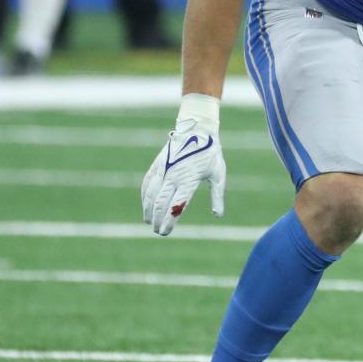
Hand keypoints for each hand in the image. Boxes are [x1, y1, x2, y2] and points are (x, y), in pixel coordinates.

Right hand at [141, 116, 225, 235]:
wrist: (197, 129)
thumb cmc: (210, 153)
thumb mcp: (218, 174)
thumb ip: (217, 195)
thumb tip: (218, 215)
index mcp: (188, 180)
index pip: (176, 206)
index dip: (169, 221)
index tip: (166, 231)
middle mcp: (173, 176)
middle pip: (160, 203)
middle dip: (157, 219)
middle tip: (159, 231)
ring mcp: (163, 170)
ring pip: (151, 194)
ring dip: (148, 210)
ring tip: (149, 221)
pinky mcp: (157, 164)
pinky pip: (147, 182)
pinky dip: (144, 195)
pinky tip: (145, 204)